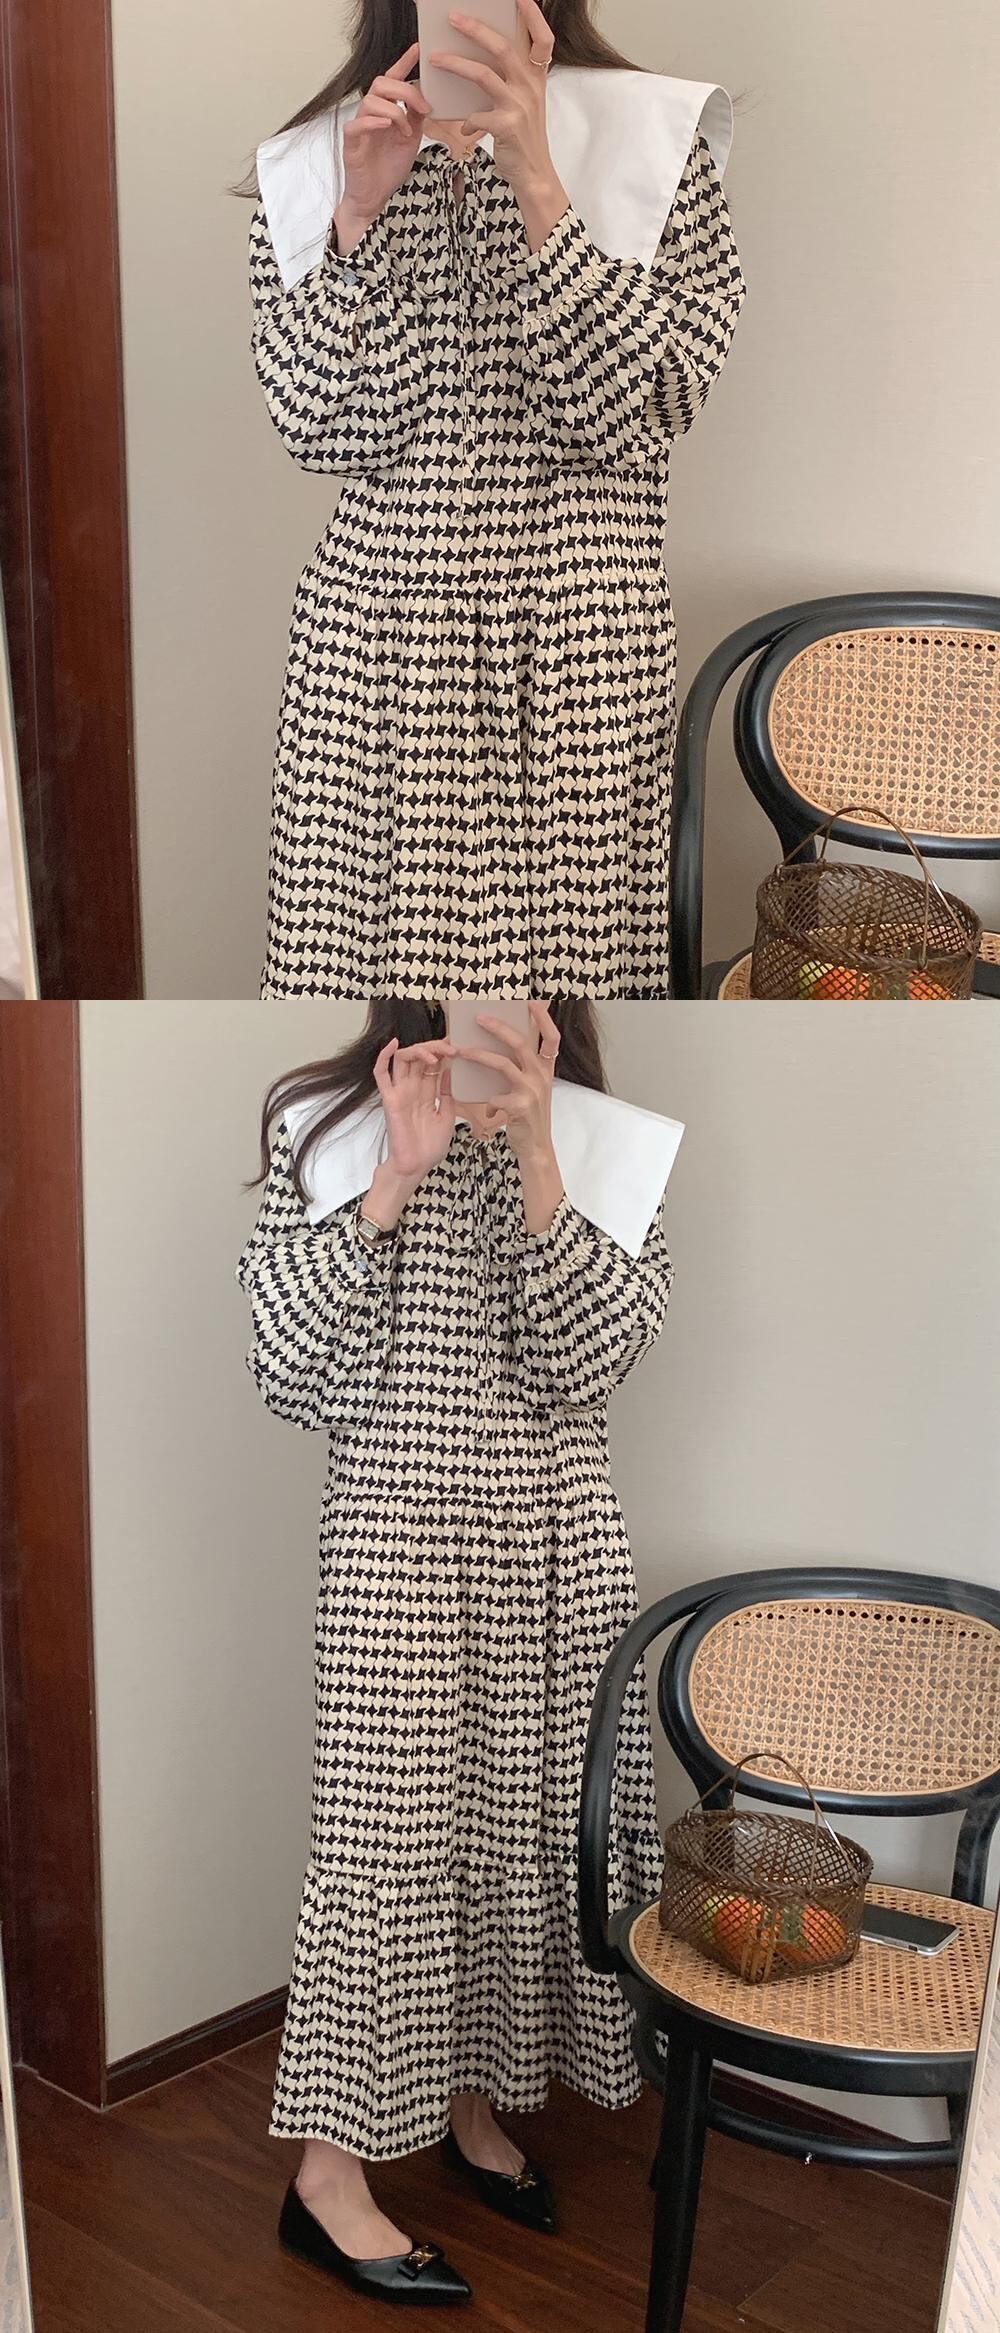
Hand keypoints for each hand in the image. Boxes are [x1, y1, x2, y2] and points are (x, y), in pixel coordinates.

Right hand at [335, 43, 430, 248]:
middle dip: (405, 90)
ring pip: (371, 101)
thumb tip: (426, 96)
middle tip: (423, 107)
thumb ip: (416, 116)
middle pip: (381, 84)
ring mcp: (360, 127)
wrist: (375, 197)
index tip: (418, 49)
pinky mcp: (351, 143)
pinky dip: (373, 122)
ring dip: (394, 112)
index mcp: (386, 110)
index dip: (404, 62)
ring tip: (406, 131)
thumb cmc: (389, 167)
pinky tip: (388, 126)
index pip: (392, 79)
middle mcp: (371, 114)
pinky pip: (357, 125)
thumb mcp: (411, 138)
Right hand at [366, 1037, 456, 1226]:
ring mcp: (399, 1092)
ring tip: (435, 1053)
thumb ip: (447, 1094)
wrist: (416, 1166)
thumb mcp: (447, 1116)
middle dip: (435, 1047)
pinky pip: (380, 1074)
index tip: (457, 1047)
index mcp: (426, 1093)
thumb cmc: (429, 1147)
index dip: (443, 1052)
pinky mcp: (389, 1098)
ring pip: (403, 1059)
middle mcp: (412, 1089)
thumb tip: (449, 1071)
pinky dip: (384, 1056)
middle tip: (451, 1049)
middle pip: (419, 1057)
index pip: (432, 1064)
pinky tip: (394, 1044)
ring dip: (419, 1049)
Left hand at [429, 0, 567, 238]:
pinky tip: (460, 124)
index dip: (533, 14)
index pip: (543, 38)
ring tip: (435, 57)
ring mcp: (519, 106)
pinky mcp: (506, 127)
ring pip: (483, 74)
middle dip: (476, 29)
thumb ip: (510, 79)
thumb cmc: (523, 136)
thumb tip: (480, 56)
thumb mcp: (524, 102)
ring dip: (456, 63)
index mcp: (537, 77)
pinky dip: (465, 119)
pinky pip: (476, 115)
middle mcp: (531, 87)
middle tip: (452, 18)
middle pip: (503, 47)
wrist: (533, 174)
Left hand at [453, 1001, 564, 1233]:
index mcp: (546, 1068)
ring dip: (479, 1055)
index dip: (544, 1017)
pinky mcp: (520, 1108)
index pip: (551, 1037)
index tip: (531, 999)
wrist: (535, 1146)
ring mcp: (533, 1091)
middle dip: (499, 1027)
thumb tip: (498, 1043)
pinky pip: (495, 1096)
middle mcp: (542, 1076)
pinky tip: (482, 1105)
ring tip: (461, 1050)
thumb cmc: (528, 1114)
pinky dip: (485, 1098)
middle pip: (522, 1043)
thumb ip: (521, 1067)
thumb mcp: (531, 1087)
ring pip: (504, 1064)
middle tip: (478, 1018)